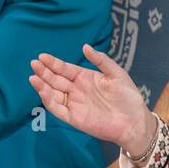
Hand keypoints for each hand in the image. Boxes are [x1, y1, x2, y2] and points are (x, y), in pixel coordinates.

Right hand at [29, 44, 151, 149]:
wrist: (134, 121)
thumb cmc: (128, 97)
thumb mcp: (116, 74)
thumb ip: (101, 60)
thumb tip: (85, 46)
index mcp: (85, 78)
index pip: (65, 69)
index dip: (53, 63)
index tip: (42, 56)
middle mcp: (77, 90)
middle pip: (56, 79)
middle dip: (44, 71)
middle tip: (34, 63)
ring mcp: (74, 104)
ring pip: (53, 93)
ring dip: (42, 85)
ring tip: (33, 76)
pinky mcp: (74, 118)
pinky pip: (57, 109)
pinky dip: (48, 100)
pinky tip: (42, 90)